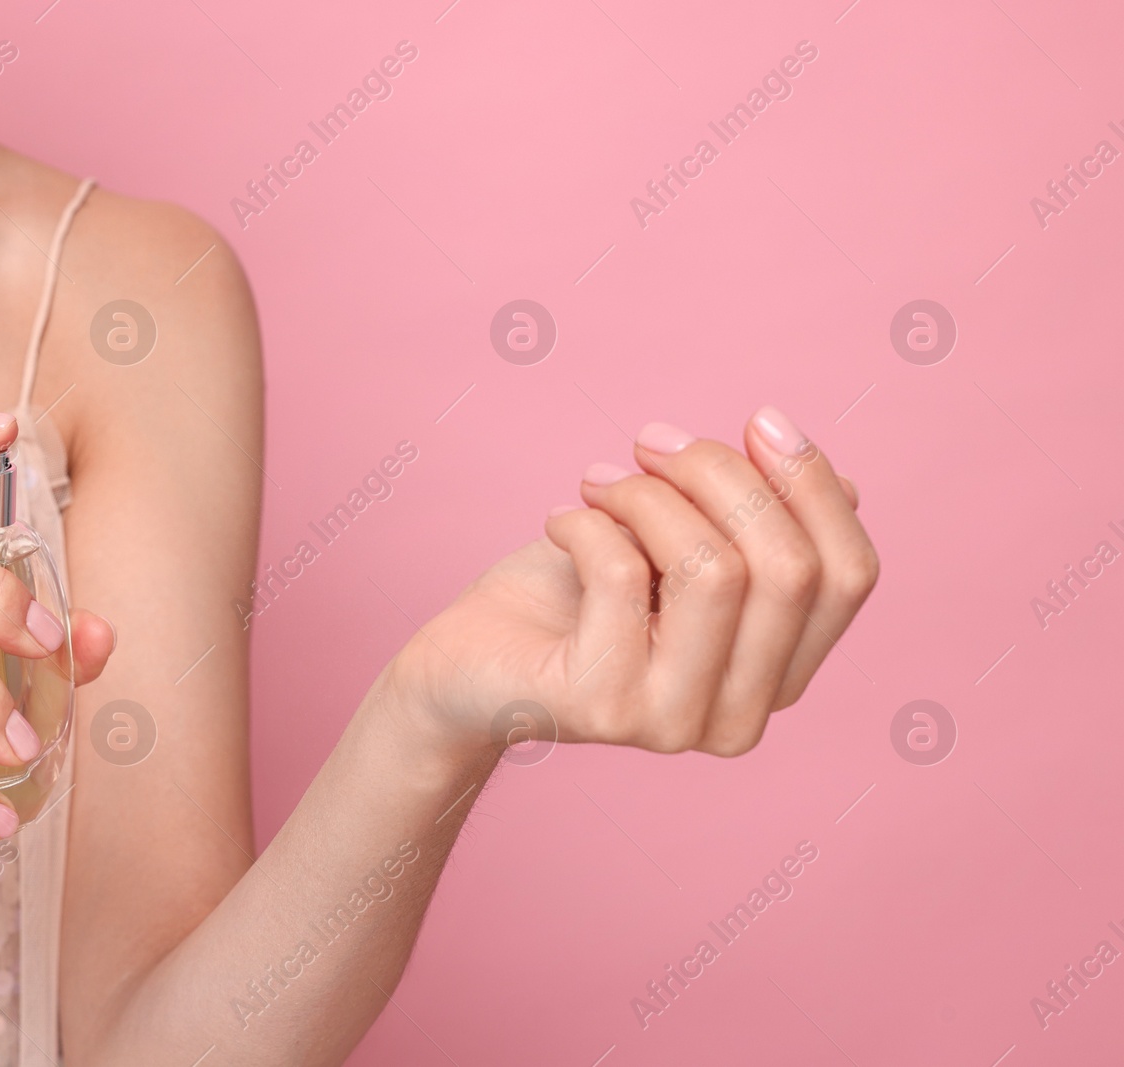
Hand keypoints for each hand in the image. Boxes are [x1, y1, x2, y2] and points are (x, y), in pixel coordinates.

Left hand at [390, 406, 877, 758]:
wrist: (467, 662)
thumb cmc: (576, 595)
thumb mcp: (677, 545)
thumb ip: (756, 526)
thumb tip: (841, 483)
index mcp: (780, 677)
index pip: (850, 575)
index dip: (813, 484)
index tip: (757, 420)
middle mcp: (742, 718)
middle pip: (788, 567)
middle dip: (720, 474)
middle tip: (649, 442)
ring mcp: (675, 722)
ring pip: (715, 570)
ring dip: (650, 494)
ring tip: (599, 481)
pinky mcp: (602, 710)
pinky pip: (622, 575)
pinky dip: (589, 521)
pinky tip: (561, 520)